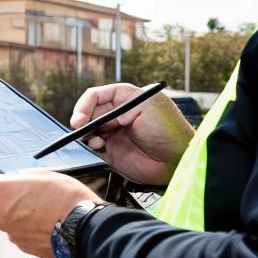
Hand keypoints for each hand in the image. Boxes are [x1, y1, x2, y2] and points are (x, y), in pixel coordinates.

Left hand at [0, 169, 99, 257]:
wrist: (84, 229)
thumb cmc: (67, 200)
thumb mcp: (42, 174)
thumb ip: (19, 178)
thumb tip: (15, 182)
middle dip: (6, 199)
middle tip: (28, 194)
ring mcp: (9, 232)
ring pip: (7, 218)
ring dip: (19, 214)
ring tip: (43, 209)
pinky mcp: (21, 245)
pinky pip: (19, 232)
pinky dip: (29, 228)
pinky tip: (46, 222)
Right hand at [70, 84, 194, 185]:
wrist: (177, 160)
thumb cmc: (169, 130)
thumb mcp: (146, 105)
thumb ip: (119, 103)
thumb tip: (96, 114)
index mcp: (126, 99)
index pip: (97, 97)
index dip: (85, 105)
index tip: (80, 118)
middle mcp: (118, 116)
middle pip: (89, 114)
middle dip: (82, 121)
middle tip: (80, 129)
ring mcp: (114, 135)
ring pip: (88, 132)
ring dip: (86, 135)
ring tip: (96, 141)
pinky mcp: (113, 154)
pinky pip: (93, 149)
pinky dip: (91, 148)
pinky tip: (100, 148)